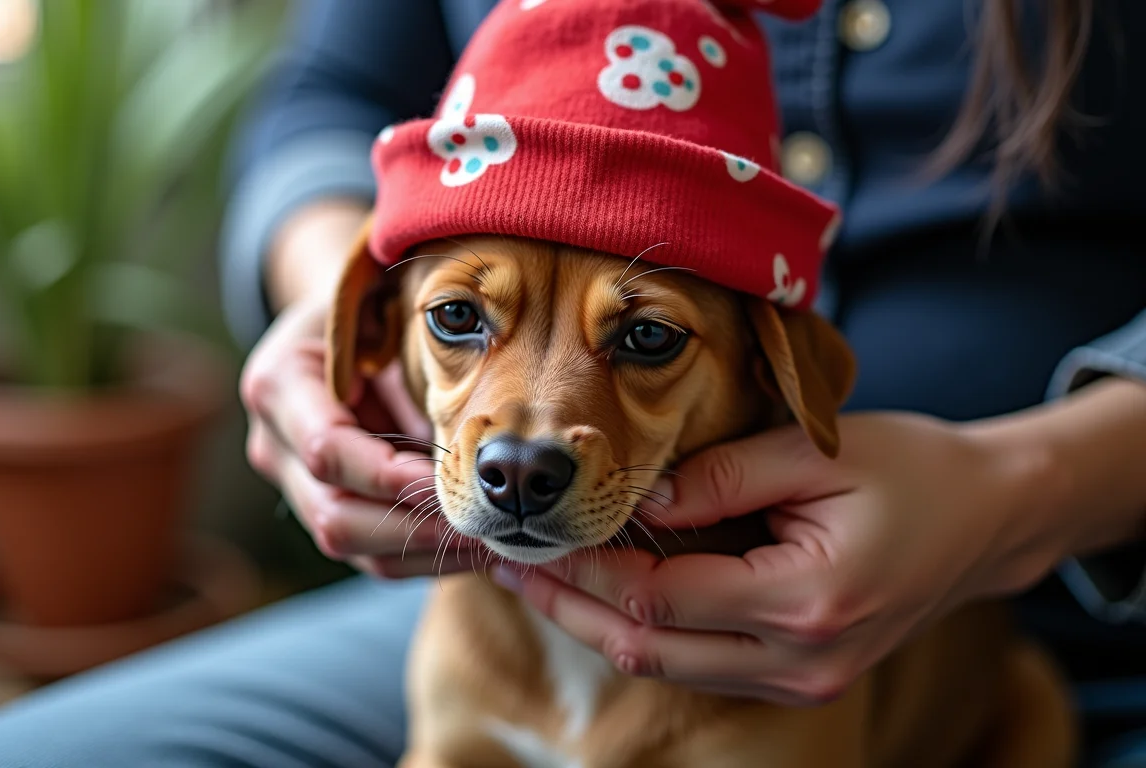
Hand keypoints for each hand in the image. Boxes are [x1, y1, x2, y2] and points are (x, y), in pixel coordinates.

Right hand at [240, 202, 486, 577]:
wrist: (342, 322)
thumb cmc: (376, 308)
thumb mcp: (389, 314)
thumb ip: (414, 365)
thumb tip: (479, 434)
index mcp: (278, 384)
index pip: (329, 452)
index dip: (394, 477)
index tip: (458, 481)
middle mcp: (273, 443)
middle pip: (334, 516)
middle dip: (417, 527)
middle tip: (487, 524)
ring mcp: (293, 483)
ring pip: (353, 547)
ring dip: (428, 552)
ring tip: (496, 542)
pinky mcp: (324, 508)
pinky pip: (371, 555)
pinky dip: (426, 555)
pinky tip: (480, 547)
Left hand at [493, 412, 1057, 705]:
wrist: (986, 519)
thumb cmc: (911, 470)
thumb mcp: (815, 454)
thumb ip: (721, 477)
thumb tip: (636, 498)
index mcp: (806, 600)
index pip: (660, 598)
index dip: (585, 571)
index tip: (530, 539)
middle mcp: (801, 659)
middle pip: (649, 649)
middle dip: (569, 607)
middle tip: (508, 564)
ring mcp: (803, 678)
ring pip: (668, 666)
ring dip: (598, 622)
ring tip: (539, 575)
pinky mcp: (801, 676)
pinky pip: (701, 665)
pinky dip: (646, 629)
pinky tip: (606, 591)